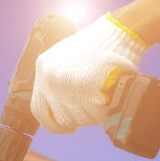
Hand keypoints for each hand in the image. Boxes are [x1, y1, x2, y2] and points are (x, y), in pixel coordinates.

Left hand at [31, 13, 146, 133]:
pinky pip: (94, 115)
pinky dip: (103, 113)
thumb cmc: (98, 46)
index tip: (67, 128)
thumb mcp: (65, 56)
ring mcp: (66, 84)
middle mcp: (49, 77)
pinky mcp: (85, 89)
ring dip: (93, 116)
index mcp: (42, 67)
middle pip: (62, 118)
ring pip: (79, 119)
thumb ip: (56, 80)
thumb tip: (57, 107)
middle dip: (79, 119)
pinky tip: (108, 100)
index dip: (53, 125)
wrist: (120, 32)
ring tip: (103, 99)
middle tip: (92, 110)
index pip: (39, 110)